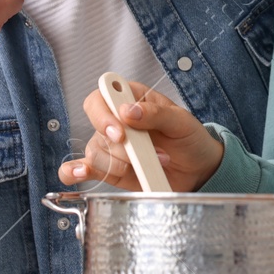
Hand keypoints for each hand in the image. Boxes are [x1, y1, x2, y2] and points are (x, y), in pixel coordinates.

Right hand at [55, 80, 226, 191]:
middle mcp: (115, 121)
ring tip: (150, 165)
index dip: (103, 116)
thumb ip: (156, 113)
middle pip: (96, 130)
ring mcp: (110, 147)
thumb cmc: (189, 138)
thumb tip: (127, 111)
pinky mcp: (109, 170)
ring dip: (120, 164)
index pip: (100, 99)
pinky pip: (82, 169)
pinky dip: (75, 172)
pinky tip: (81, 174)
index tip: (121, 133)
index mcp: (130, 100)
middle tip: (144, 154)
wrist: (198, 169)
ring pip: (94, 153)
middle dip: (119, 148)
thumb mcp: (181, 121)